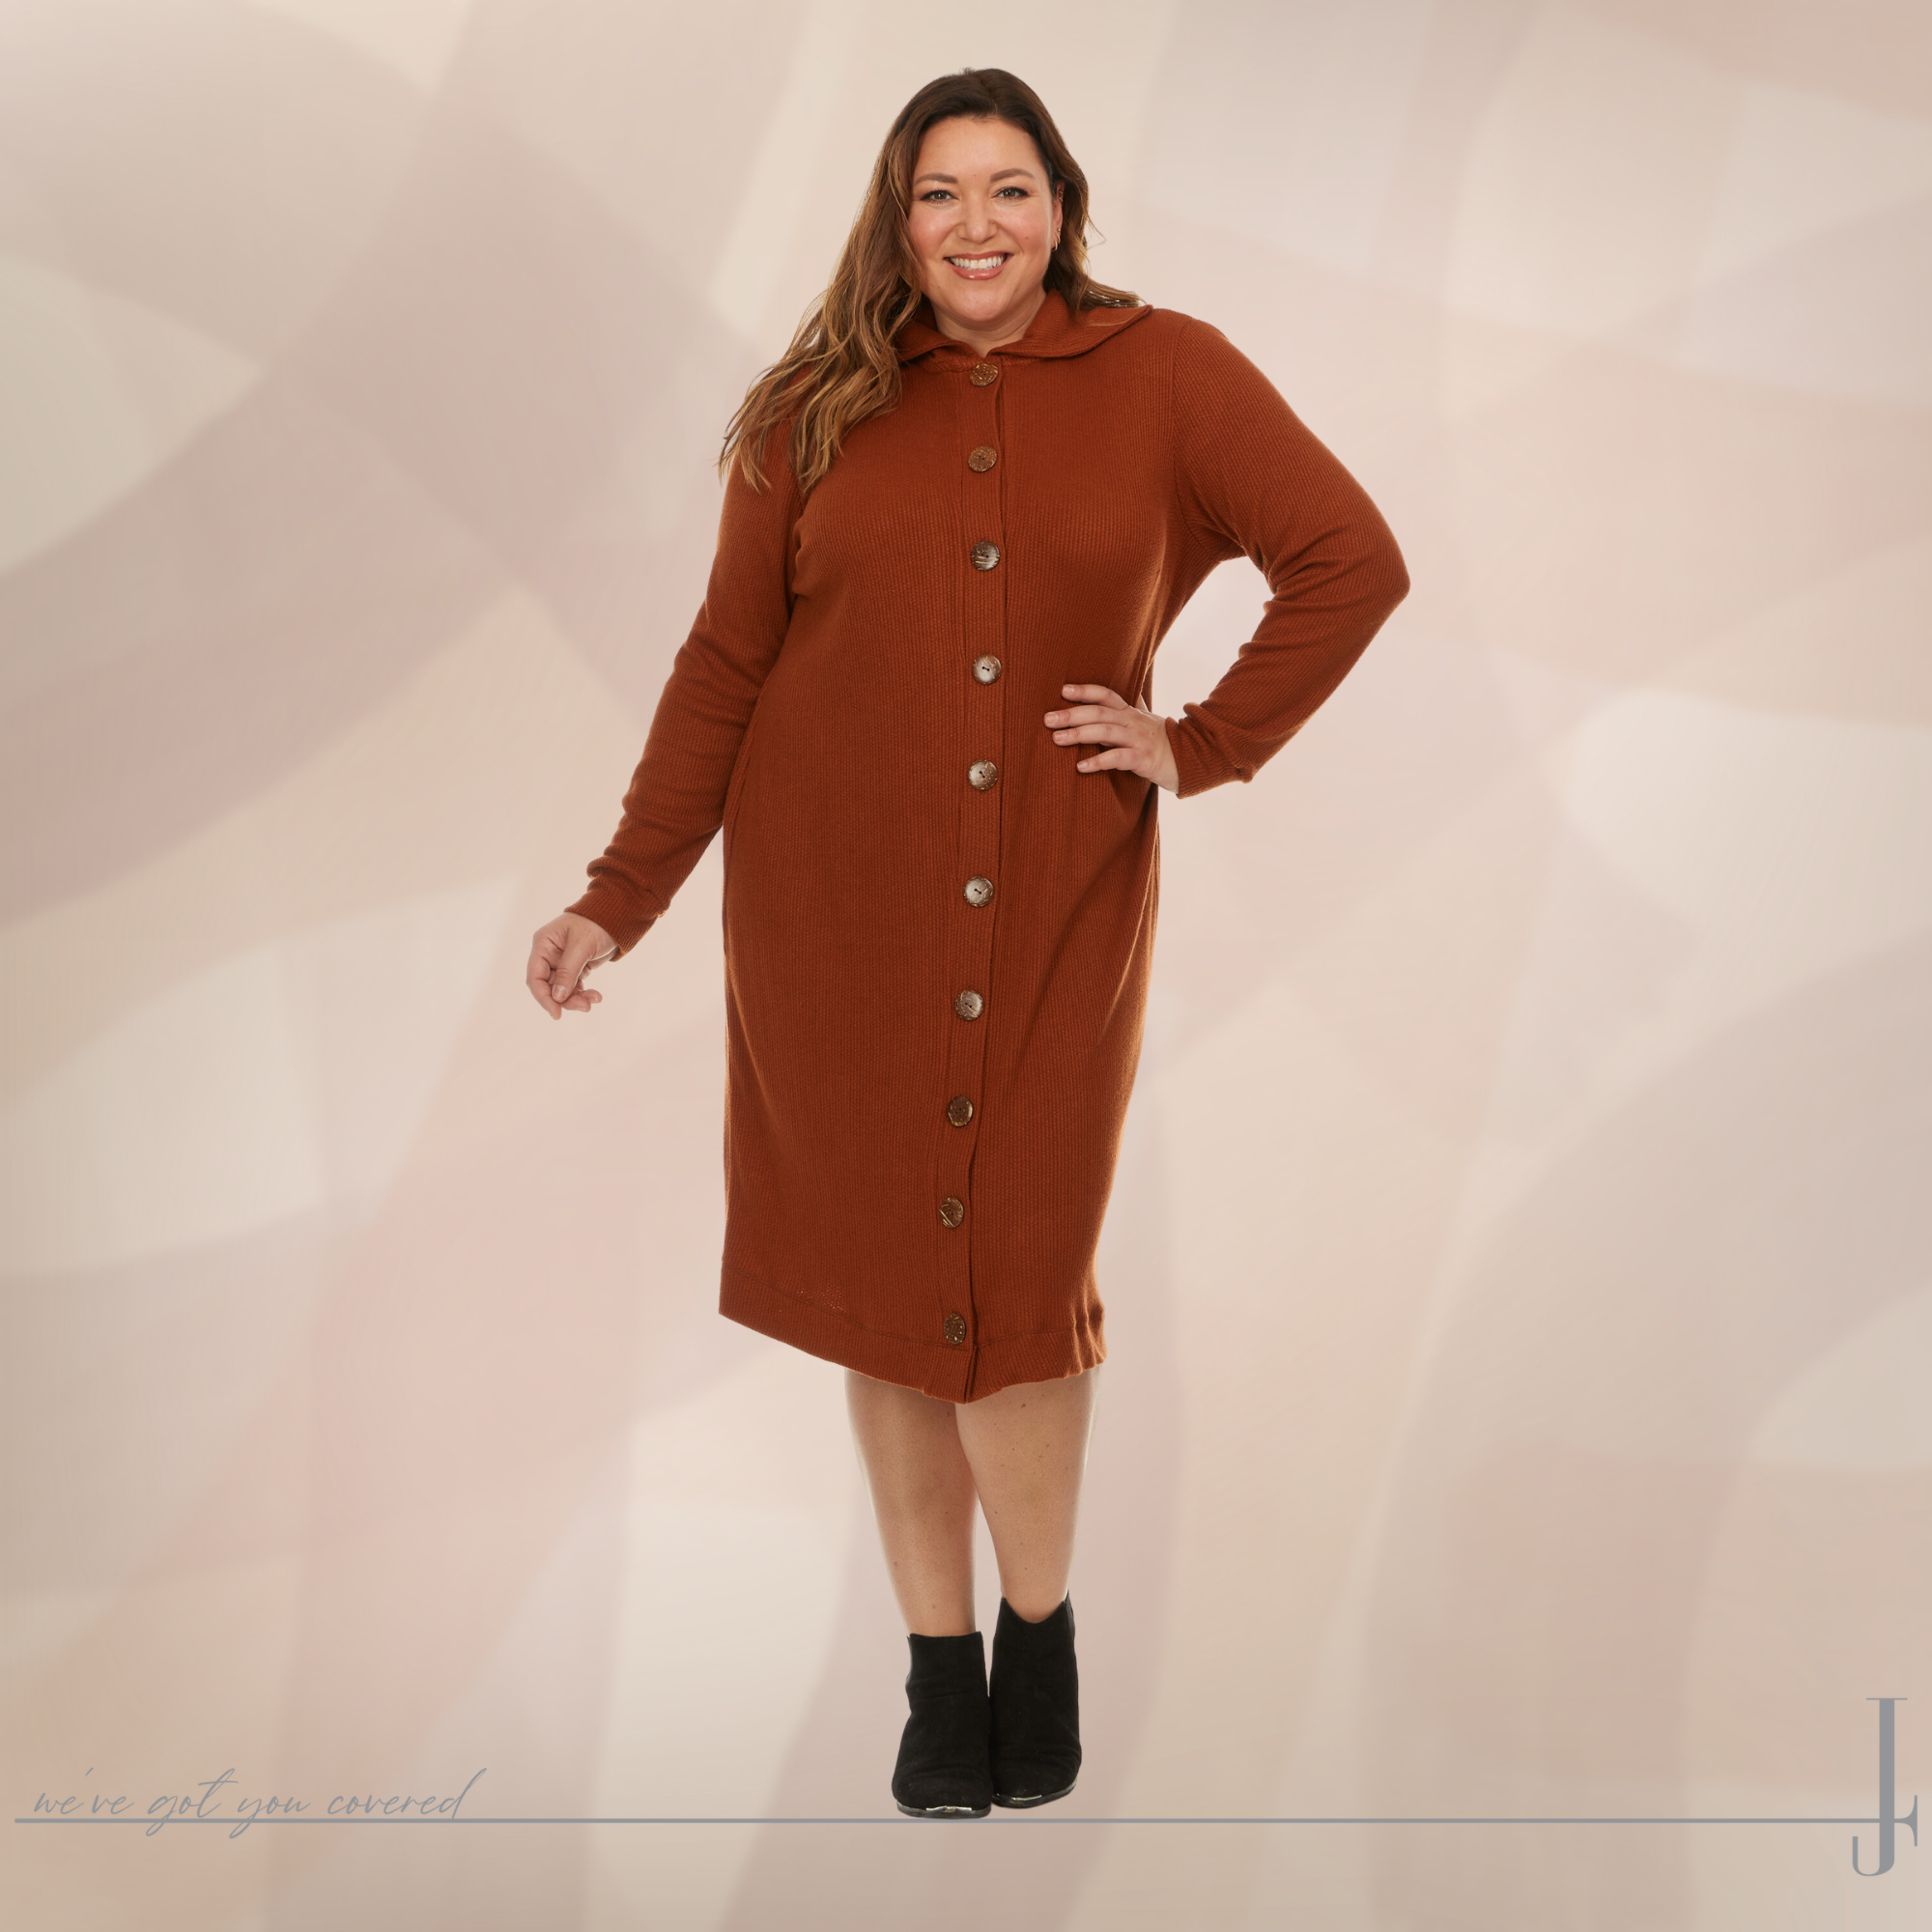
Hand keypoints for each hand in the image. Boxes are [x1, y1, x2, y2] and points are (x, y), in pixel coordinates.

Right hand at [526, 913, 617, 1019]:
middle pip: (548, 986)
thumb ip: (568, 971)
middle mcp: (548, 954)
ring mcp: (561, 962)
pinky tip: (596, 996)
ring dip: (576, 998)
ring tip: (594, 1000)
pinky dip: (583, 994)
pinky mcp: (575, 968)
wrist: (617, 917)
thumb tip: (557, 997)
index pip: (535, 976)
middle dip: (565, 999)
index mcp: (543, 944)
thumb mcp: (581, 946)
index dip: (543, 997)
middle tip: (585, 1007)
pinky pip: (574, 987)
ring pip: (562, 990)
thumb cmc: (597, 923)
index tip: (556, 1013)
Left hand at [1044, 684, 1179, 791]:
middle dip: (1072, 714)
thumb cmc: (1162, 740)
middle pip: (1100, 712)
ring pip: (1106, 732)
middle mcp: (1133, 722)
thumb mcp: (1146, 719)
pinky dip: (1098, 761)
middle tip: (1047, 719)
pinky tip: (1081, 766)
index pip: (1106, 694)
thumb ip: (1129, 706)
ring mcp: (1139, 740)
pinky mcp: (1144, 759)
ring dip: (1079, 735)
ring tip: (1056, 739)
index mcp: (1130, 712)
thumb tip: (1118, 690)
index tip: (1063, 690)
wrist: (1192, 759)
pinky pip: (1118, 758)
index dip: (1085, 690)